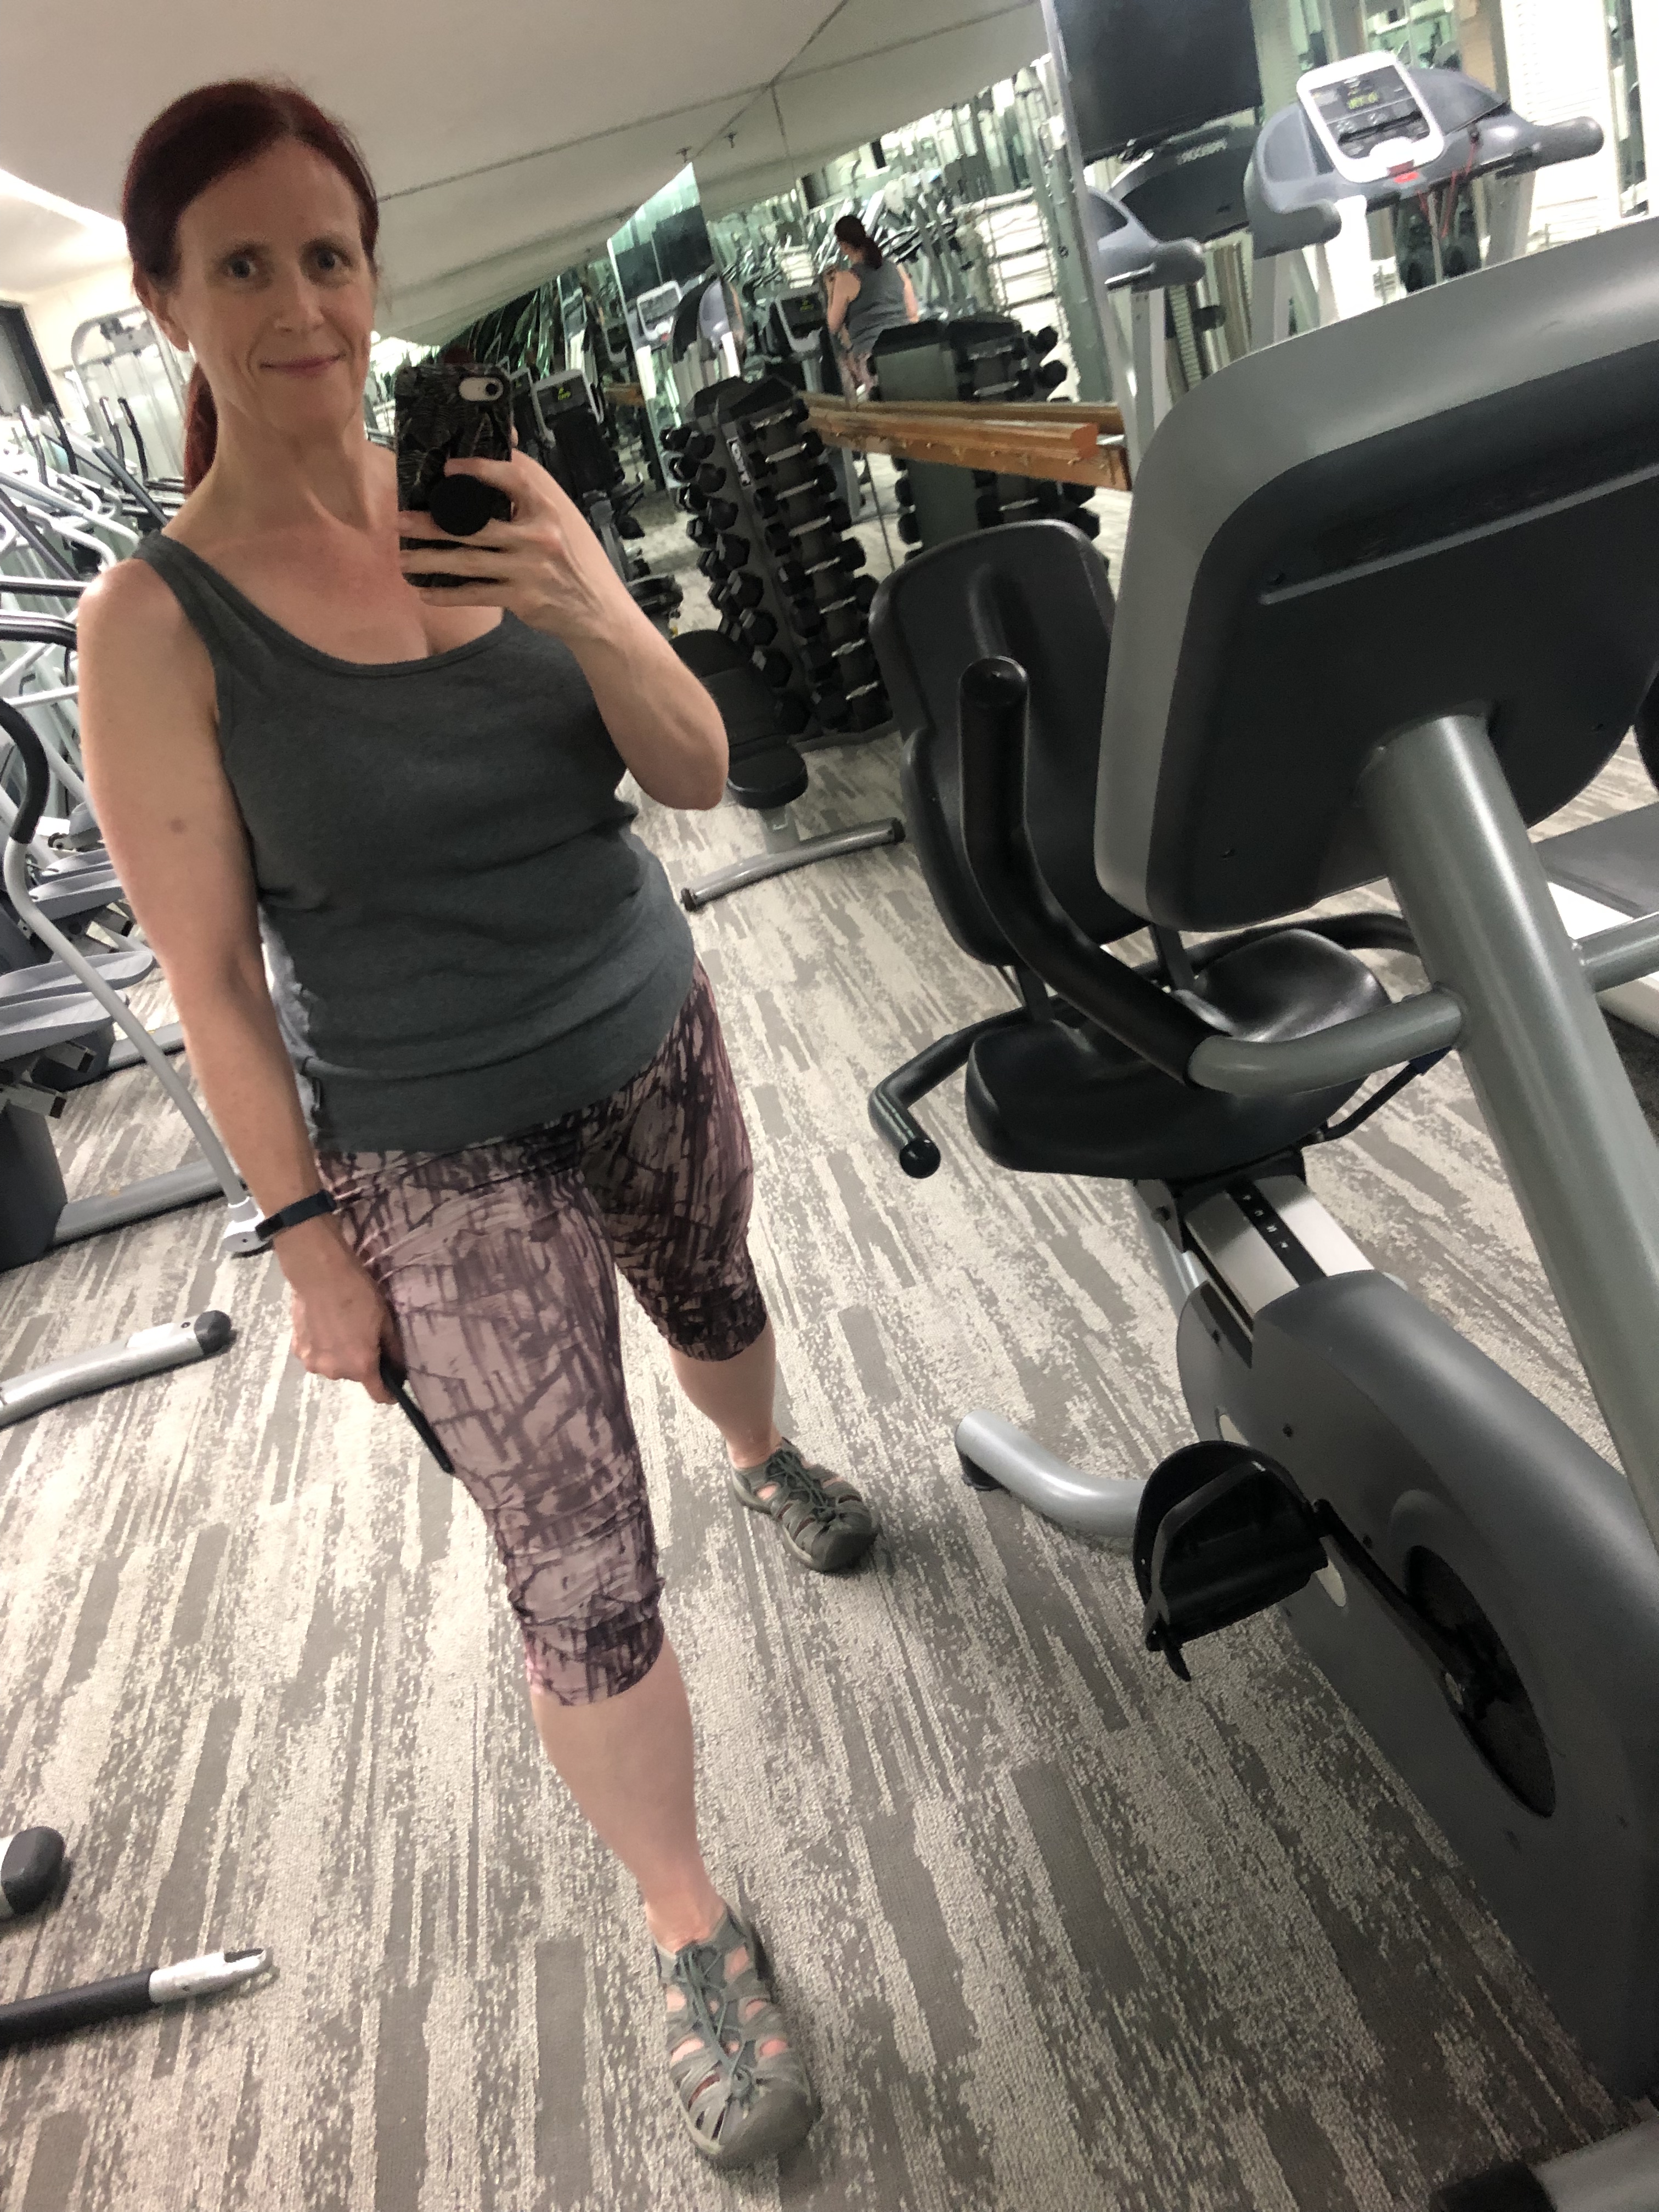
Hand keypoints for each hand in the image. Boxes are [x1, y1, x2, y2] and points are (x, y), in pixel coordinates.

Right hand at [283, 1226, 400, 1403]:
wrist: (319, 1273)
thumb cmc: (358, 1294)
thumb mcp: (385, 1320)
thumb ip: (392, 1350)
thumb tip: (397, 1370)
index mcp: (361, 1366)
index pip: (378, 1395)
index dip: (388, 1392)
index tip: (393, 1384)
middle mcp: (335, 1372)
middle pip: (355, 1375)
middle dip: (362, 1362)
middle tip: (363, 1336)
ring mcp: (312, 1362)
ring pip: (334, 1365)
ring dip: (339, 1355)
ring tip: (340, 1328)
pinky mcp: (297, 1350)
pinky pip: (316, 1355)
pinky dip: (322, 1346)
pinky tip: (323, 1325)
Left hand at [397, 449, 633, 645]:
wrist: (600, 612)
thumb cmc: (578, 560)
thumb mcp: (564, 518)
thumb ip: (531, 493)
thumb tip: (504, 448)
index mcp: (548, 508)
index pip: (512, 477)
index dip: (478, 469)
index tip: (448, 468)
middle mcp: (539, 536)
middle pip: (475, 525)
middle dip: (432, 525)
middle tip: (400, 521)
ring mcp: (529, 568)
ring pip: (469, 561)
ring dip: (431, 560)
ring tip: (404, 559)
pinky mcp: (522, 599)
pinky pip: (476, 595)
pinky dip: (448, 594)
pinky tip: (426, 592)